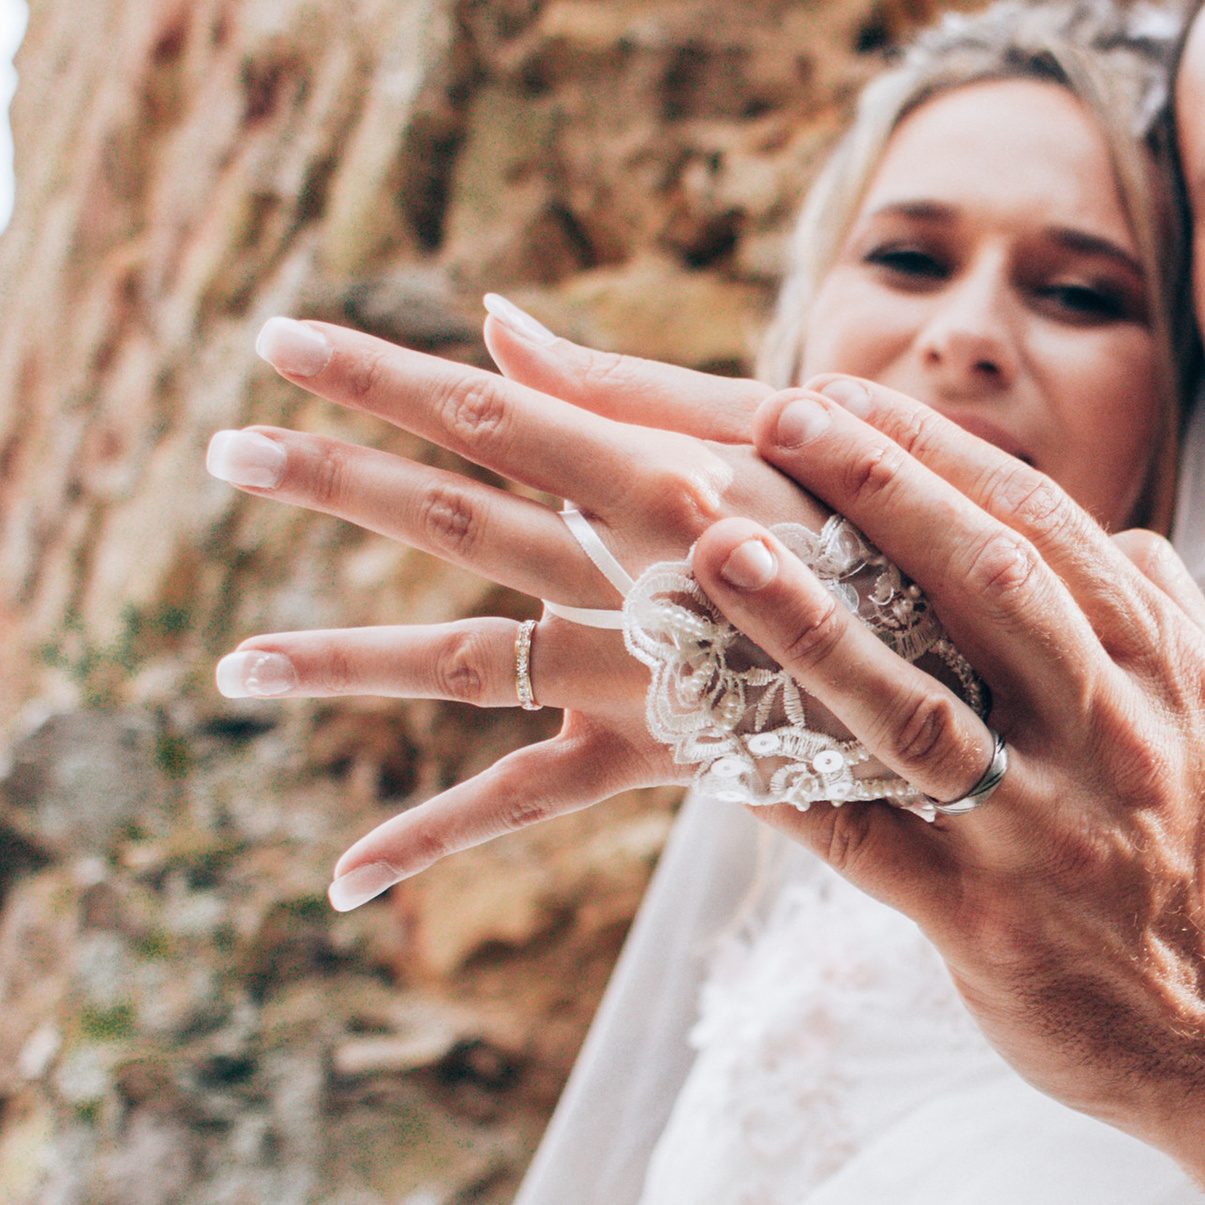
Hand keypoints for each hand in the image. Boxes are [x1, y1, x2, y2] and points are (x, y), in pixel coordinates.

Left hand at [205, 305, 823, 905]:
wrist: (979, 667)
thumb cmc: (879, 526)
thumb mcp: (770, 437)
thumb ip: (621, 384)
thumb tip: (493, 324)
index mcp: (661, 476)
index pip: (494, 412)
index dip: (383, 375)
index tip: (280, 337)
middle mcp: (635, 573)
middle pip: (456, 517)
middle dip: (335, 480)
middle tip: (223, 448)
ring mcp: (636, 673)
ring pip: (464, 662)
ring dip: (342, 660)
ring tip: (231, 668)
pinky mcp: (649, 756)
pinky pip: (522, 806)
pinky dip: (431, 841)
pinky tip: (340, 880)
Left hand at [683, 376, 1204, 1204]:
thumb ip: (1172, 623)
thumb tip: (1125, 536)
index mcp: (1162, 670)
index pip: (1041, 525)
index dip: (934, 454)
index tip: (837, 396)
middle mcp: (1112, 735)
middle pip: (988, 585)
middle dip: (878, 492)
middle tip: (774, 420)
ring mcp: (1047, 832)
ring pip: (921, 709)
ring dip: (811, 624)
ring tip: (716, 551)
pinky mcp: (988, 925)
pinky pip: (866, 844)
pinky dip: (784, 784)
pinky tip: (701, 735)